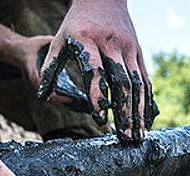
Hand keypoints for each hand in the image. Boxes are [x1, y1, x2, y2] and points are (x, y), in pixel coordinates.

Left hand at [37, 0, 158, 143]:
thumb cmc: (76, 23)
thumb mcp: (59, 41)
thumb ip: (51, 68)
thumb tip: (43, 96)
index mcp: (90, 42)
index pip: (96, 73)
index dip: (99, 97)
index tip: (100, 119)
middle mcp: (113, 45)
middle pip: (122, 83)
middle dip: (125, 112)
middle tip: (126, 137)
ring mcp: (129, 48)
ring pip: (138, 84)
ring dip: (139, 112)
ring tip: (138, 135)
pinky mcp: (138, 52)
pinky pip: (145, 80)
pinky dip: (147, 101)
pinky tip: (146, 120)